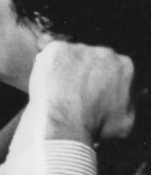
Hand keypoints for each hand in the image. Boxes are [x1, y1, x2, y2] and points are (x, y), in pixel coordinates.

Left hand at [18, 41, 135, 146]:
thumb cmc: (94, 126)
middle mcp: (105, 52)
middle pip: (91, 59)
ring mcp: (79, 48)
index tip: (89, 92)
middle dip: (82, 72)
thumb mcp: (126, 120)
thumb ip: (128, 102)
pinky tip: (47, 84)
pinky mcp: (56, 48)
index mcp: (125, 66)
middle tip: (72, 92)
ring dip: (63, 69)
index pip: (112, 68)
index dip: (99, 80)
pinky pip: (49, 55)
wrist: (66, 123)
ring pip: (69, 56)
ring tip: (58, 91)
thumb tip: (124, 97)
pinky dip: (46, 67)